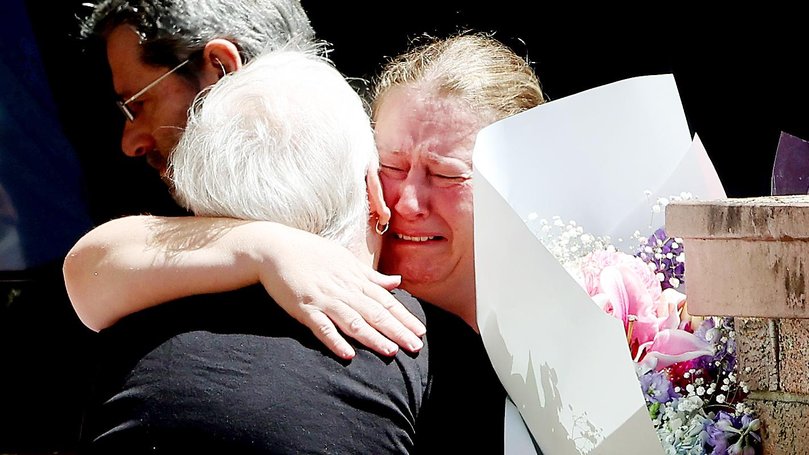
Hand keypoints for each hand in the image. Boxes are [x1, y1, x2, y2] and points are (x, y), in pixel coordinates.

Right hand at [256, 228, 425, 358]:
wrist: (275, 247)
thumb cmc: (312, 253)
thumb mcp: (346, 259)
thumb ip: (371, 275)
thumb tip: (396, 282)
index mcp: (355, 278)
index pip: (385, 300)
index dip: (403, 316)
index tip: (420, 331)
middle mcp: (344, 289)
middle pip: (375, 312)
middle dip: (397, 330)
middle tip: (416, 347)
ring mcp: (324, 298)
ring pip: (353, 320)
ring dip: (373, 337)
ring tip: (391, 352)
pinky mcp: (304, 307)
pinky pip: (322, 327)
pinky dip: (335, 340)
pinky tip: (348, 354)